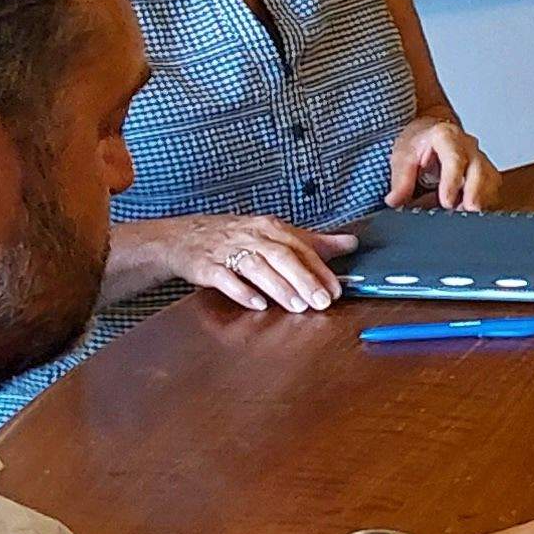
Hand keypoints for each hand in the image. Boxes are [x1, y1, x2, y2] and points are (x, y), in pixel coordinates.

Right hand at [125, 212, 356, 313]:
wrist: (183, 237)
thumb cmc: (236, 237)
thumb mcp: (275, 234)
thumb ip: (313, 242)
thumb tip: (351, 243)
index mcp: (270, 227)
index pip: (300, 247)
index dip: (319, 268)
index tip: (336, 289)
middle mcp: (251, 236)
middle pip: (281, 256)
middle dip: (303, 279)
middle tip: (322, 301)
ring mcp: (227, 251)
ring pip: (257, 267)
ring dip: (279, 287)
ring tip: (297, 306)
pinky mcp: (206, 266)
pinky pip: (225, 278)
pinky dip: (242, 291)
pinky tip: (258, 303)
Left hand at [387, 111, 496, 208]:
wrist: (429, 133)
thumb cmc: (419, 142)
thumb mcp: (403, 156)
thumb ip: (400, 180)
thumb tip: (395, 200)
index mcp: (446, 137)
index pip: (455, 159)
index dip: (453, 182)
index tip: (447, 202)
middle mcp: (468, 145)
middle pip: (480, 171)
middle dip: (474, 195)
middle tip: (463, 212)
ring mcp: (480, 158)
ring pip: (491, 181)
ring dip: (479, 201)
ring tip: (462, 214)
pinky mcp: (486, 172)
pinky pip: (492, 190)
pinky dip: (483, 202)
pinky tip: (468, 211)